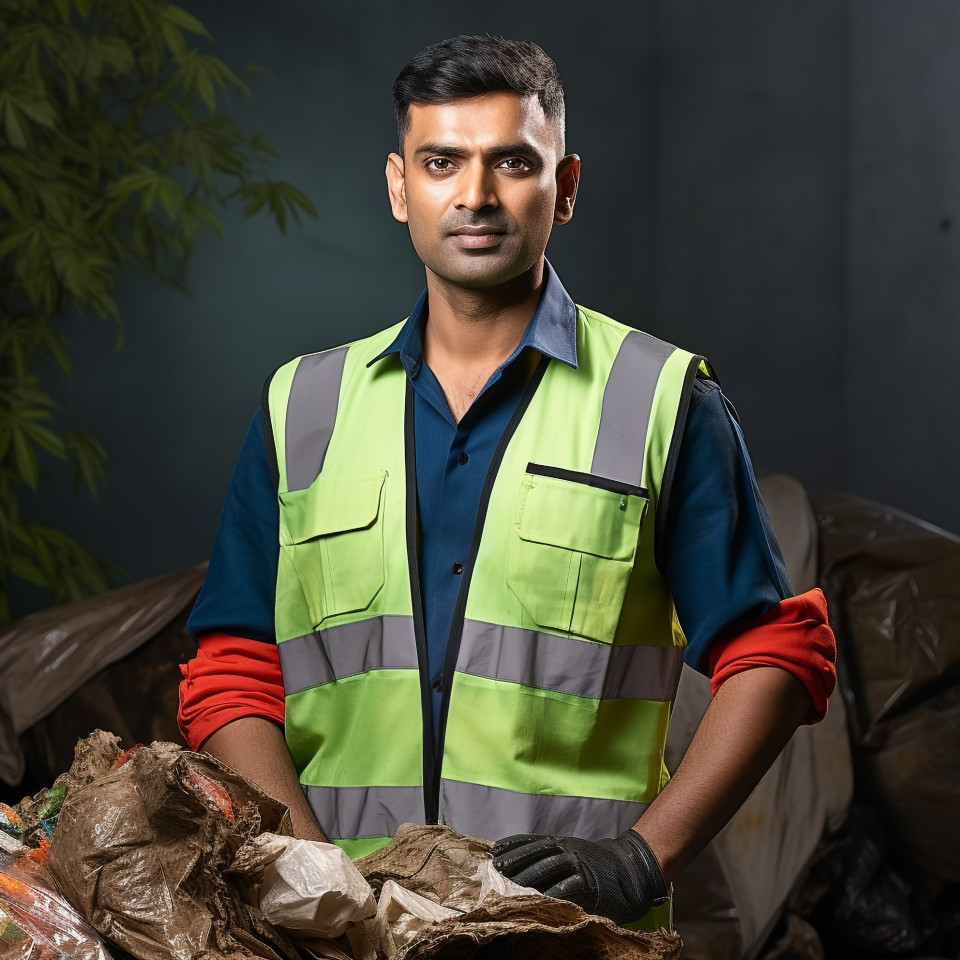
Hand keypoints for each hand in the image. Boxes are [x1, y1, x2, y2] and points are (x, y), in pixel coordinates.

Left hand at [490, 829, 667, 926]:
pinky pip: (567, 887)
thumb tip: (522, 870)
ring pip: (548, 867)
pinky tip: (537, 900)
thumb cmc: (597, 864)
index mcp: (561, 842)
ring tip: (508, 885)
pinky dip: (551, 893)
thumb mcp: (572, 854)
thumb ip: (553, 860)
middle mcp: (567, 849)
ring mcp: (578, 863)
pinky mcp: (589, 881)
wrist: (631, 867)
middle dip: (514, 861)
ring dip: (527, 876)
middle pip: (536, 853)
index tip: (493, 850)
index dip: (512, 845)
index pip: (531, 841)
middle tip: (494, 870)